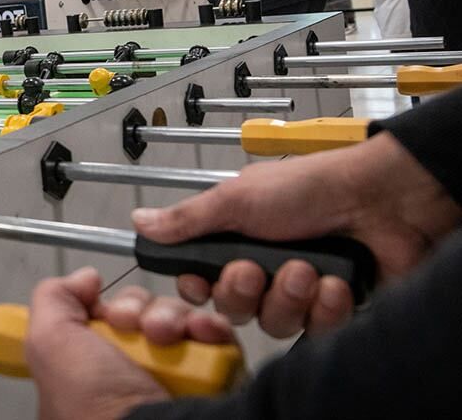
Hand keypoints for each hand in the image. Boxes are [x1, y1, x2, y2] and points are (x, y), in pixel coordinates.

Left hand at [26, 267, 234, 419]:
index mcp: (90, 370)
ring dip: (172, 318)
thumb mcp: (50, 344)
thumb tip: (84, 279)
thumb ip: (52, 299)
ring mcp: (169, 377)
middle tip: (137, 328)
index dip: (110, 308)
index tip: (107, 313)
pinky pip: (212, 336)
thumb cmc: (94, 406)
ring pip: (177, 319)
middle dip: (140, 310)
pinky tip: (199, 333)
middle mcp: (129, 374)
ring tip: (166, 337)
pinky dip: (208, 329)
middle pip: (142, 313)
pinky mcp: (207, 378)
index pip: (107, 317)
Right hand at [132, 132, 461, 337]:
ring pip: (273, 323)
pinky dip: (325, 307)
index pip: (200, 282)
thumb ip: (187, 219)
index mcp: (236, 240)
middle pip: (234, 308)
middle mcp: (264, 268)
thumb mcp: (236, 199)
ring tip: (309, 269)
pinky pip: (314, 330)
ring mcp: (298, 290)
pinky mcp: (331, 310)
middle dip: (246, 291)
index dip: (199, 288)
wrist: (380, 201)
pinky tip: (335, 283)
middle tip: (259, 268)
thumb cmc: (307, 189)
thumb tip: (139, 221)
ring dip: (290, 296)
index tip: (203, 281)